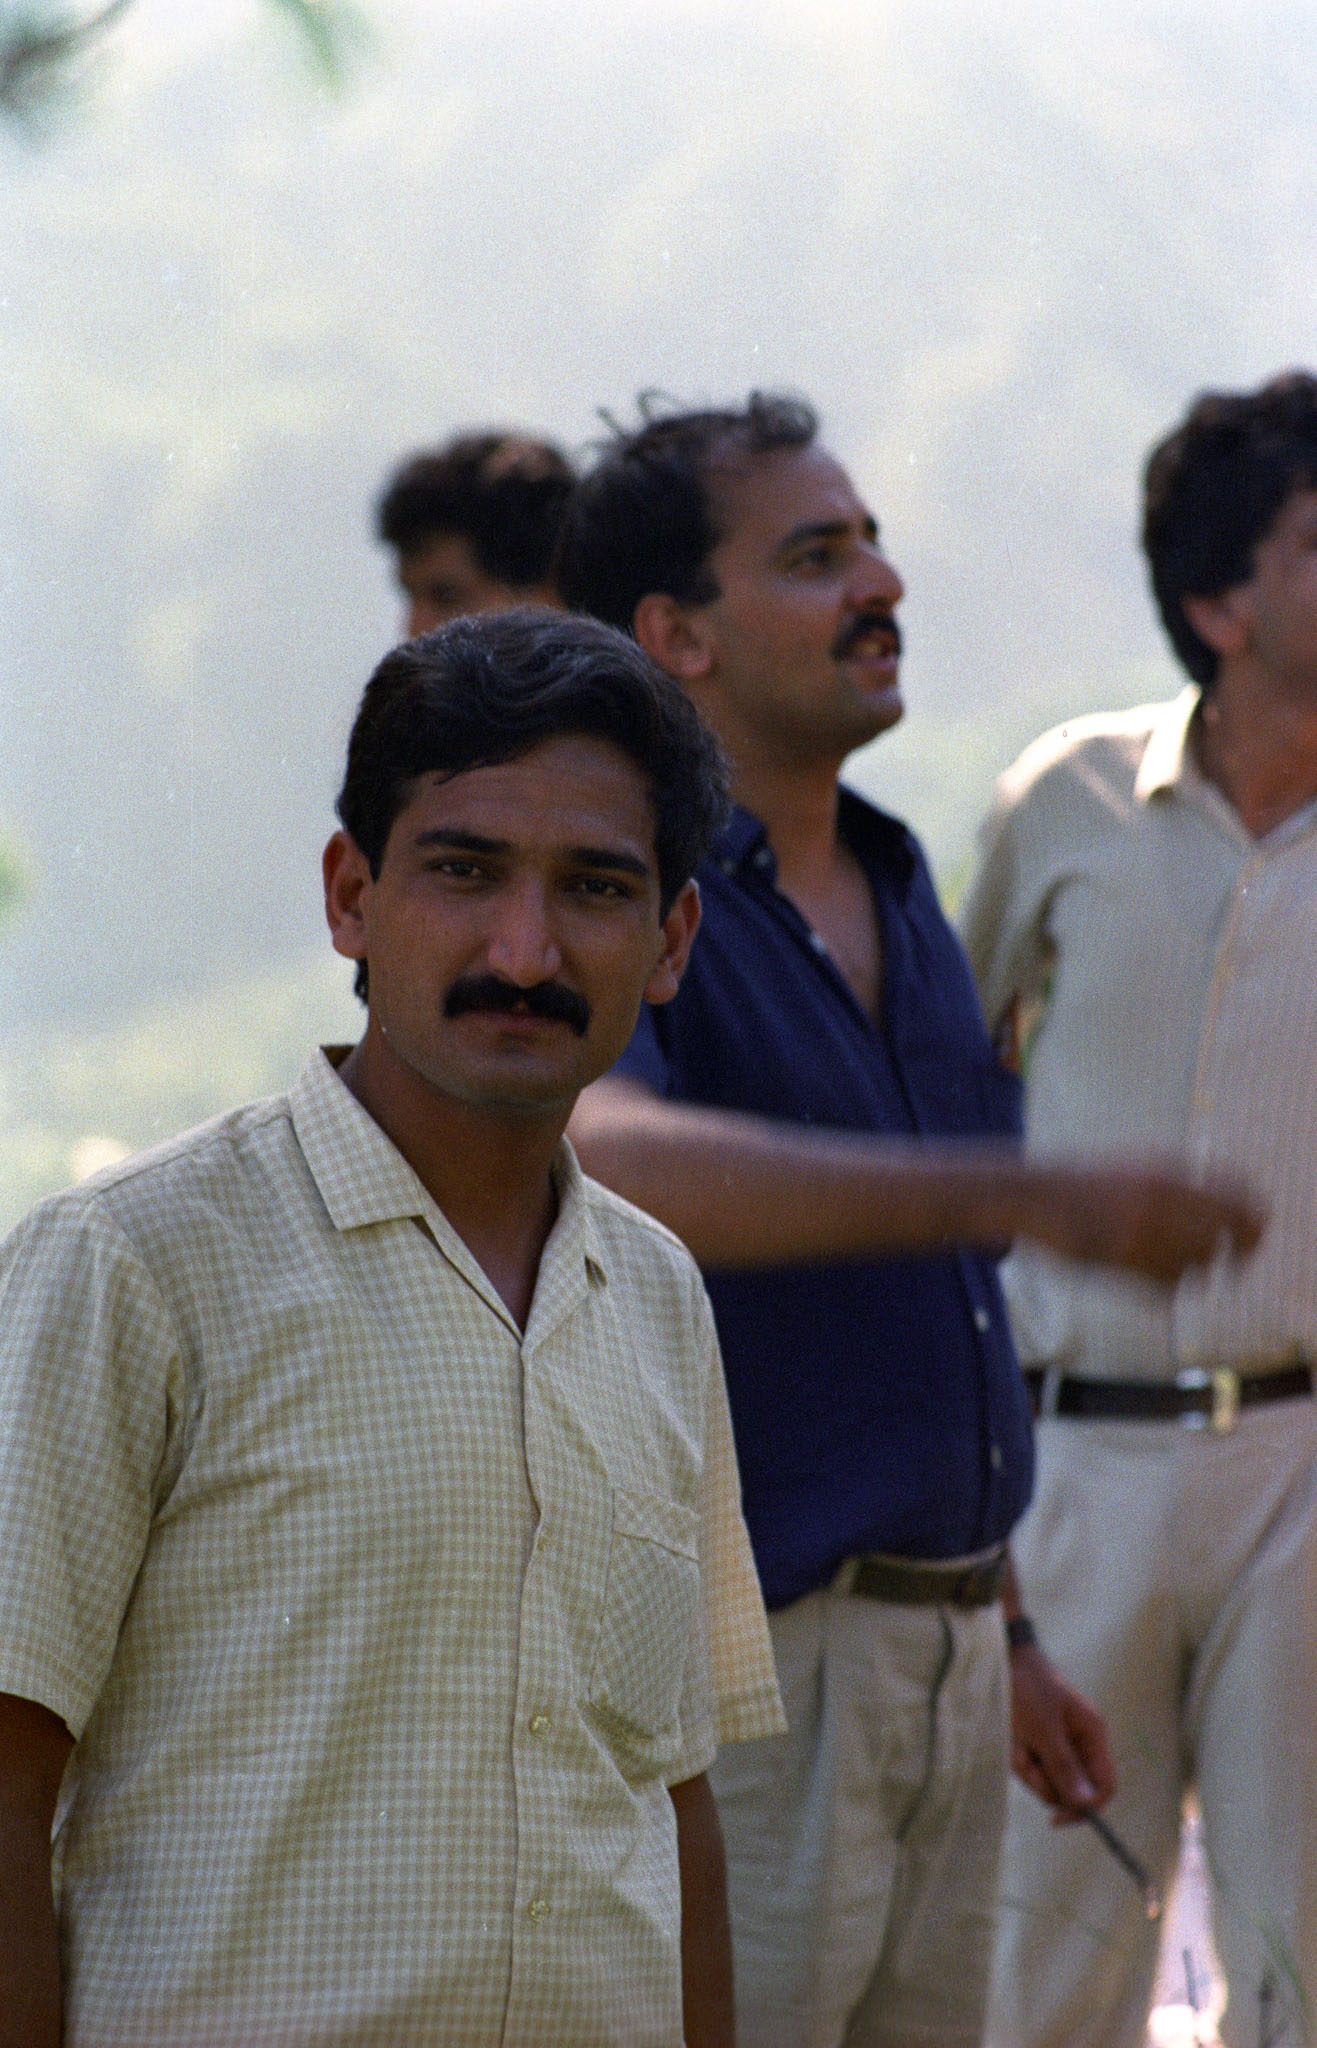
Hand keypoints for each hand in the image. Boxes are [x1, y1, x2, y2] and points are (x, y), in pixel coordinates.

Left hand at [1009, 1641, 1114, 1822]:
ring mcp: (1059, 1747)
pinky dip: (1019, 1759)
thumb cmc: (1027, 1687)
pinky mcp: (1039, 1747)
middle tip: (1024, 1756)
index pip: (1104, 1787)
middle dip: (1044, 1780)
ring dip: (1027, 1768)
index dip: (1087, 1808)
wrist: (1001, 1660)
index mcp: (1093, 1736)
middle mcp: (1080, 1745)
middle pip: (1071, 1790)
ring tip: (1016, 1740)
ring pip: (1048, 1783)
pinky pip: (1032, 1770)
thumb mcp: (1043, 1728)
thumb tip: (1086, 1804)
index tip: (1057, 1817)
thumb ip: (1064, 1766)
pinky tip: (1012, 1739)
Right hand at [1027, 1163, 1263, 1282]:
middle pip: (1225, 1236)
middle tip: (1228, 1266)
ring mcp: (1142, 1229)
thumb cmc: (1085, 1183)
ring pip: (1197, 1265)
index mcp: (1169, 1169)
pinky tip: (1135, 1272)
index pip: (1241, 1197)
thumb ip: (1182, 1185)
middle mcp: (1162, 1197)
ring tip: (1155, 1259)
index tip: (1248, 1240)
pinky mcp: (1122, 1260)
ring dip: (1187, 1269)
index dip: (1253, 1222)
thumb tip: (1232, 1210)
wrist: (1032, 1194)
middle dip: (1233, 1255)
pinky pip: (1166, 1287)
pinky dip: (1160, 1287)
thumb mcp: (1138, 1169)